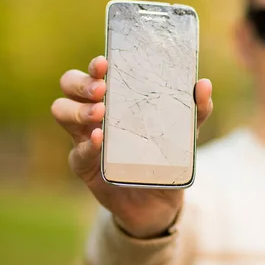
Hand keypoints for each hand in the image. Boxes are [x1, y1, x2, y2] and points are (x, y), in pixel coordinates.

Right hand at [51, 56, 212, 238]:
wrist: (160, 201)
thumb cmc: (166, 156)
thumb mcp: (184, 132)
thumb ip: (195, 110)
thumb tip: (204, 85)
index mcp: (113, 97)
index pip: (93, 72)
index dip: (94, 65)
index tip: (105, 63)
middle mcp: (93, 112)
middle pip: (68, 84)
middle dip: (81, 82)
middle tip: (101, 89)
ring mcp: (83, 138)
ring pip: (61, 111)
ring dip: (78, 109)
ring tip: (100, 113)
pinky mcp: (84, 166)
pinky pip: (77, 152)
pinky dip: (87, 144)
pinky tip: (99, 139)